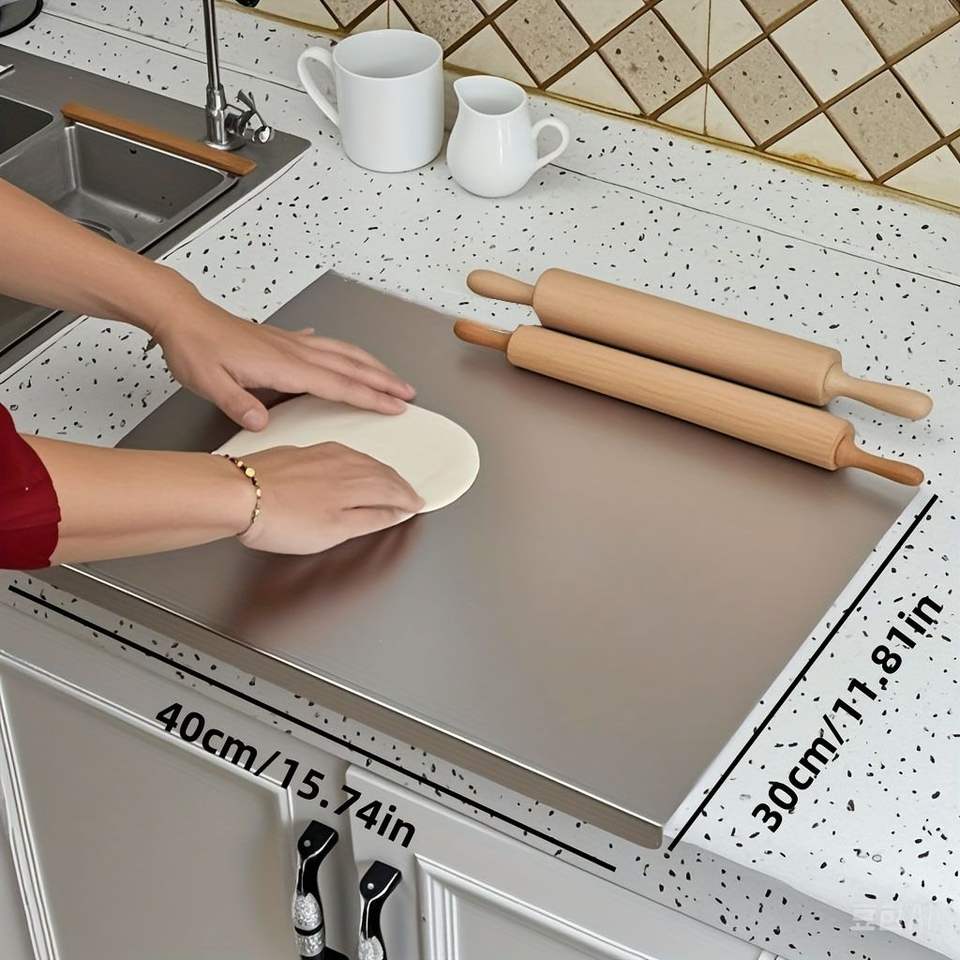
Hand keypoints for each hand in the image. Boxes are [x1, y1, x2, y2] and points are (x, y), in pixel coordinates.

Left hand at [147, 278, 414, 429]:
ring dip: (371, 364)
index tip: (395, 406)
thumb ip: (237, 403)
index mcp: (283, 365)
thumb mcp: (208, 382)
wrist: (181, 316)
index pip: (338, 384)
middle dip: (384, 380)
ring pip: (342, 351)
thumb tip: (261, 423)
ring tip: (390, 376)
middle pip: (351, 365)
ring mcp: (291, 342)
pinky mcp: (282, 338)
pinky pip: (324, 344)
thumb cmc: (194, 348)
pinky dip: (343, 351)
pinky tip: (344, 354)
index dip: (370, 397)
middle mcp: (294, 351)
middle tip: (409, 393)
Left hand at [235, 443, 424, 553]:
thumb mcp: (334, 530)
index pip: (393, 488)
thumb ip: (369, 519)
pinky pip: (345, 454)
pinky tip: (354, 467)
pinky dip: (360, 464)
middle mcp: (344, 461)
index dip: (407, 499)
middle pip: (382, 471)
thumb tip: (396, 512)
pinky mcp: (304, 452)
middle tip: (410, 495)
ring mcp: (322, 453)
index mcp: (356, 481)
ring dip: (382, 472)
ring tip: (389, 481)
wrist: (237, 493)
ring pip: (364, 460)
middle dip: (399, 484)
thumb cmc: (280, 516)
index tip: (416, 505)